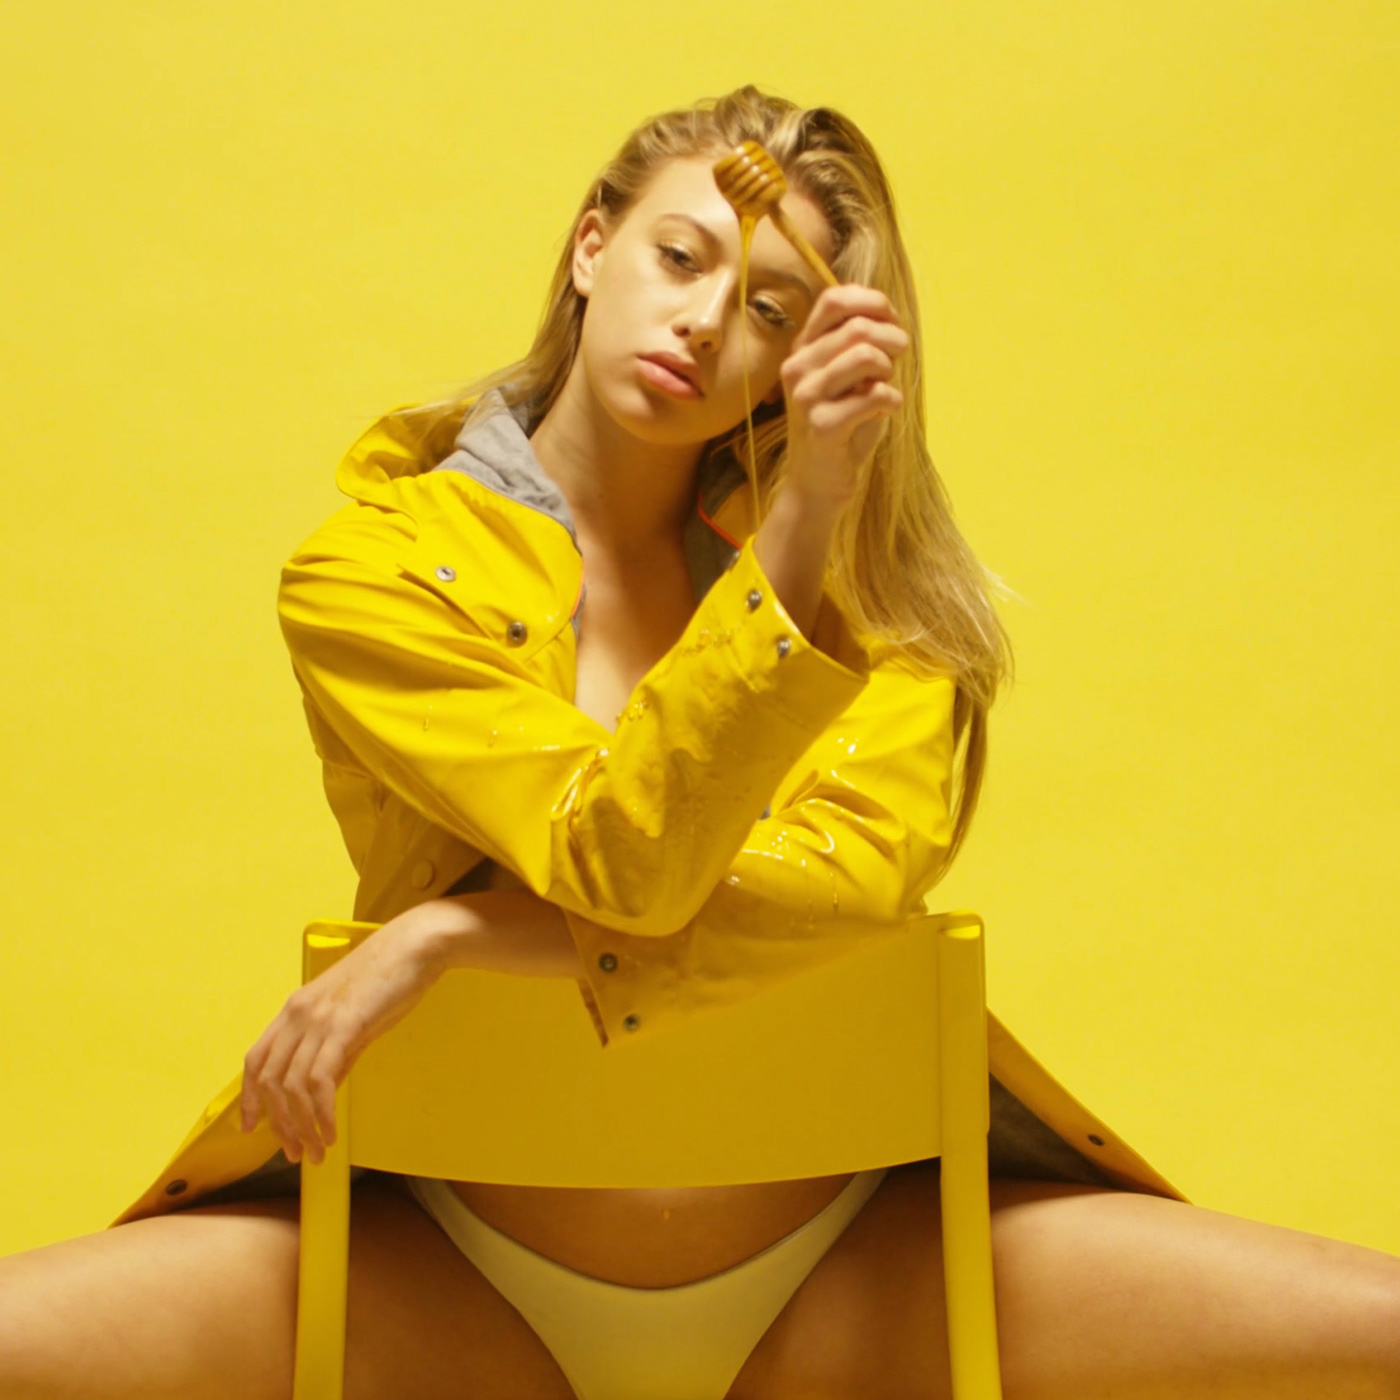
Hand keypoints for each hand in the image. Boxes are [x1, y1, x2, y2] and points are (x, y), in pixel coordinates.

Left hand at [239, 910, 442, 1163]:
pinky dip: (322, 1113)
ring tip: (317, 1150)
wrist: (414, 946)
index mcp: (295, 1009)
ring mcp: (319, 1019)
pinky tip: (331, 1130)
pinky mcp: (344, 1025)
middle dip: (279, 1124)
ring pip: (292, 1086)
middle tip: (295, 1153)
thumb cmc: (389, 977)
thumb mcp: (353, 1016)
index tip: (253, 1128)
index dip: (250, 1098)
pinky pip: (321, 1080)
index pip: (256, 1060)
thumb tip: (324, 1089)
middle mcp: (298, 1014)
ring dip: (302, 1126)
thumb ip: (335, 1051)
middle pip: (270, 1080)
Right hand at [779, 284, 909, 508]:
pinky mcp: (822, 425)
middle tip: (899, 358)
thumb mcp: (847, 377)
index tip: (891, 321)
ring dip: (889, 369)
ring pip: (865, 355)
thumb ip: (859, 344)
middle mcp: (797, 367)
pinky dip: (891, 401)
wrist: (817, 483)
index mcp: (802, 349)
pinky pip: (874, 395)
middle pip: (858, 327)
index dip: (872, 302)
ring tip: (885, 387)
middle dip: (893, 339)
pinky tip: (885, 411)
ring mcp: (806, 396)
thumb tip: (887, 315)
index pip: (833, 300)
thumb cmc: (841, 425)